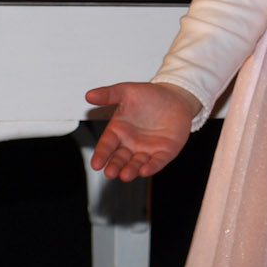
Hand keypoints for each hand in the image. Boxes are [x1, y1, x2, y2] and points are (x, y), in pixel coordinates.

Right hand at [85, 81, 201, 181]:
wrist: (176, 96)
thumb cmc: (150, 95)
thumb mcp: (127, 91)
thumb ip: (108, 94)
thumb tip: (90, 95)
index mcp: (119, 131)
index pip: (106, 145)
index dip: (101, 155)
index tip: (96, 164)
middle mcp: (131, 143)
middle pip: (120, 158)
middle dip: (115, 166)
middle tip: (110, 173)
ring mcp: (147, 149)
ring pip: (137, 163)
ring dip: (131, 170)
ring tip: (125, 175)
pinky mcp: (164, 152)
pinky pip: (157, 162)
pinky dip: (151, 167)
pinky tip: (145, 170)